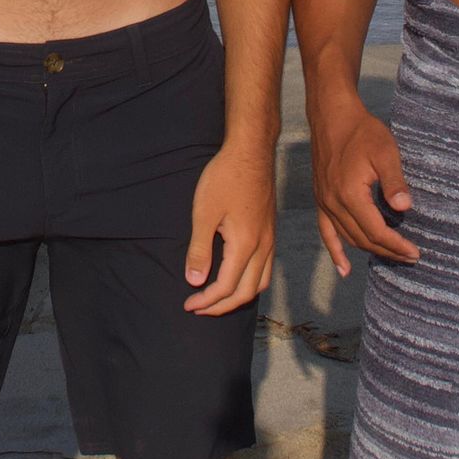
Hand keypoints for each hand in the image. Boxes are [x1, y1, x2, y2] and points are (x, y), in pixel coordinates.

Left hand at [183, 141, 275, 314]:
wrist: (251, 151)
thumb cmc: (225, 177)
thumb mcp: (204, 213)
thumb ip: (199, 250)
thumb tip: (195, 281)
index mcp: (245, 245)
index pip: (226, 287)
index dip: (206, 301)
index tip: (188, 304)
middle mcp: (263, 246)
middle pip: (246, 292)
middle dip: (221, 305)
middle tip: (198, 307)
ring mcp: (270, 238)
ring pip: (261, 282)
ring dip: (239, 296)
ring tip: (217, 298)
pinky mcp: (270, 230)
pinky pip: (266, 268)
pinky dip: (251, 281)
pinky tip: (237, 275)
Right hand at [311, 95, 418, 271]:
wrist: (332, 116)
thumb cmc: (361, 131)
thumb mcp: (385, 151)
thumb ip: (394, 181)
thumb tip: (405, 208)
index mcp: (350, 194)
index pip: (376, 231)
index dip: (396, 245)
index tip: (415, 252)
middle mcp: (334, 204)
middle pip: (362, 239)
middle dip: (387, 250)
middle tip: (410, 256)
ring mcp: (325, 203)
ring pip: (348, 238)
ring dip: (369, 250)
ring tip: (390, 256)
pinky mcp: (321, 199)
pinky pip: (326, 232)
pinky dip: (336, 252)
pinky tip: (344, 269)